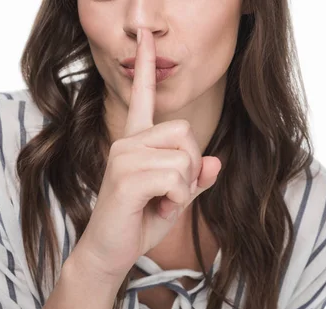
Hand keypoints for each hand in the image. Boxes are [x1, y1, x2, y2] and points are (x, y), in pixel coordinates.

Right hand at [72, 27, 221, 281]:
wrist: (109, 254)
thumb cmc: (139, 223)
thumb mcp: (175, 200)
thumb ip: (194, 179)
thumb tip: (215, 162)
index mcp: (135, 142)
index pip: (142, 96)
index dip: (146, 66)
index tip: (146, 38)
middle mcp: (126, 142)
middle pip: (185, 130)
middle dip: (190, 166)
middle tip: (171, 194)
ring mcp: (123, 156)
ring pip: (184, 156)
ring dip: (183, 188)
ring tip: (162, 204)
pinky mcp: (126, 176)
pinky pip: (177, 177)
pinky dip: (178, 200)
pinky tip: (159, 211)